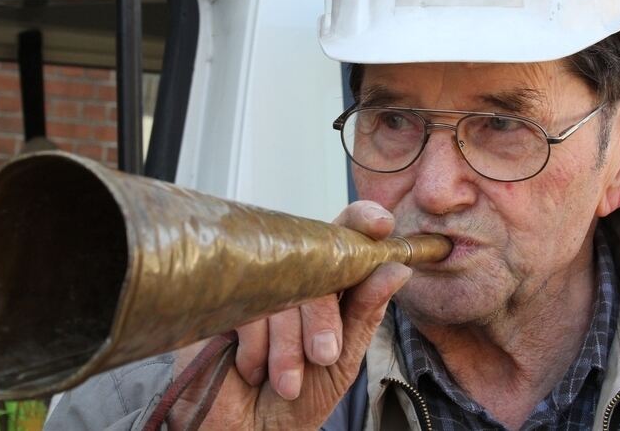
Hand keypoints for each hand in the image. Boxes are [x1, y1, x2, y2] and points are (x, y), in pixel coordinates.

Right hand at [167, 201, 408, 430]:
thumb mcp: (341, 359)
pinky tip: (251, 370)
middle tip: (322, 356)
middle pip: (314, 266)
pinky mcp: (222, 303)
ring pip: (283, 293)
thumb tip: (398, 270)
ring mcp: (254, 287)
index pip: (343, 235)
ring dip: (287, 348)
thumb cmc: (298, 399)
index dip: (360, 221)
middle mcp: (289, 278)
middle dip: (322, 318)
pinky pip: (248, 311)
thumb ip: (365, 312)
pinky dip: (256, 350)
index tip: (380, 225)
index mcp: (324, 284)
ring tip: (286, 381)